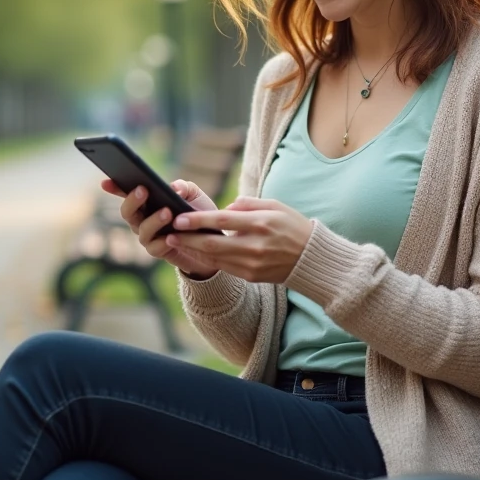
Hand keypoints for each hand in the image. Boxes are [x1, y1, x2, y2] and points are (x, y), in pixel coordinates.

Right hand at [102, 179, 218, 278]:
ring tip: (167, 212)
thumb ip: (183, 187)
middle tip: (143, 190)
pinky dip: (163, 242)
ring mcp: (148, 236)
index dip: (114, 188)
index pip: (126, 193)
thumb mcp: (194, 195)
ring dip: (153, 220)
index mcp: (146, 202)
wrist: (212, 241)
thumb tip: (173, 189)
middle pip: (127, 211)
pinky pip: (155, 248)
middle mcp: (141, 219)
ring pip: (142, 230)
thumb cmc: (199, 213)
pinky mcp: (159, 251)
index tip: (105, 182)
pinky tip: (171, 237)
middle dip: (132, 200)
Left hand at [165, 196, 315, 283]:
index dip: (198, 220)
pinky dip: (206, 259)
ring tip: (175, 242)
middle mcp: (255, 245)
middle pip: (213, 243)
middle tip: (169, 233)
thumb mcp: (275, 206)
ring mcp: (252, 263)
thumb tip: (226, 207)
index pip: (222, 221)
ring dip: (192, 250)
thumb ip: (249, 204)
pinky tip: (194, 252)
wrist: (311, 259)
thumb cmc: (292, 226)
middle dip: (187, 239)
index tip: (179, 218)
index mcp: (260, 224)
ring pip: (214, 257)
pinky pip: (223, 267)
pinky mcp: (251, 276)